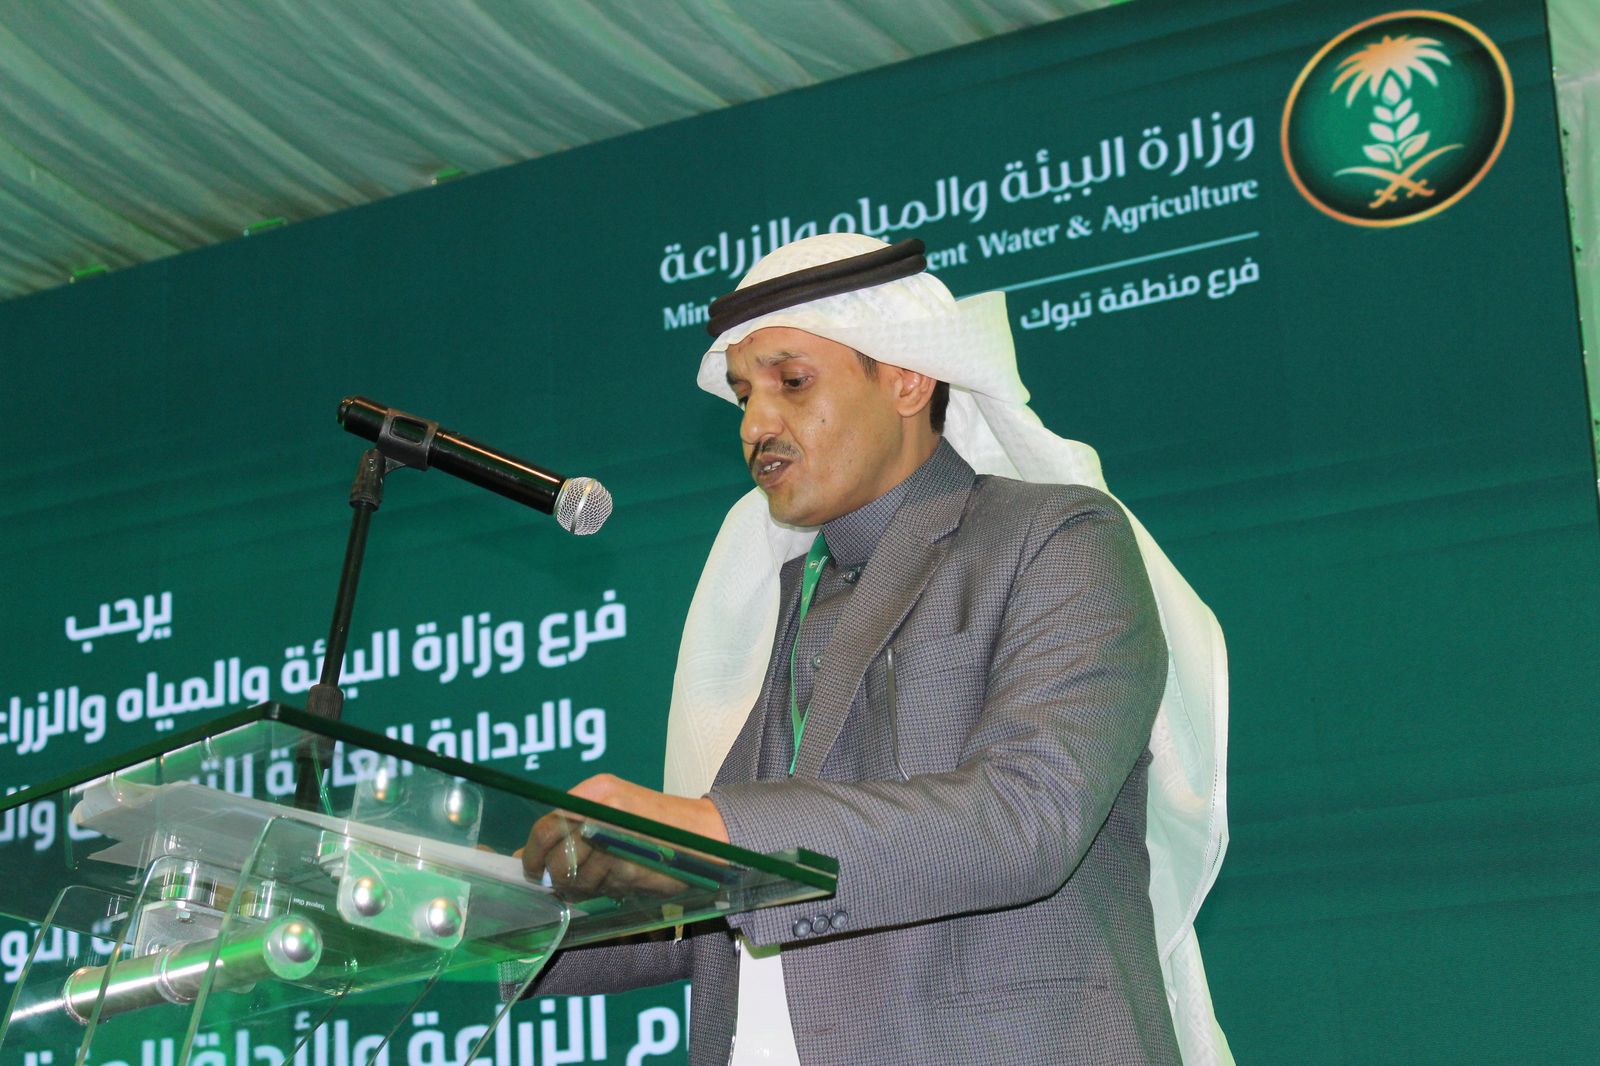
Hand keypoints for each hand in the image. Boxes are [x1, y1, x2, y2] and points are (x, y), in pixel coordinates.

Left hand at [519, 774, 728, 899]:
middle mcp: (603, 806)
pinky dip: (605, 890)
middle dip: (558, 876)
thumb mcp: (611, 817)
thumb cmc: (656, 830)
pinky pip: (600, 885)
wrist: (706, 835)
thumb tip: (523, 856)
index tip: (534, 871)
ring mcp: (617, 833)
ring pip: (575, 873)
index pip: (547, 825)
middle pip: (556, 853)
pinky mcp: (630, 858)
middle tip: (570, 883)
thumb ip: (570, 833)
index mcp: (596, 790)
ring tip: (605, 879)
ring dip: (584, 886)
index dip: (533, 854)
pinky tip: (621, 880)